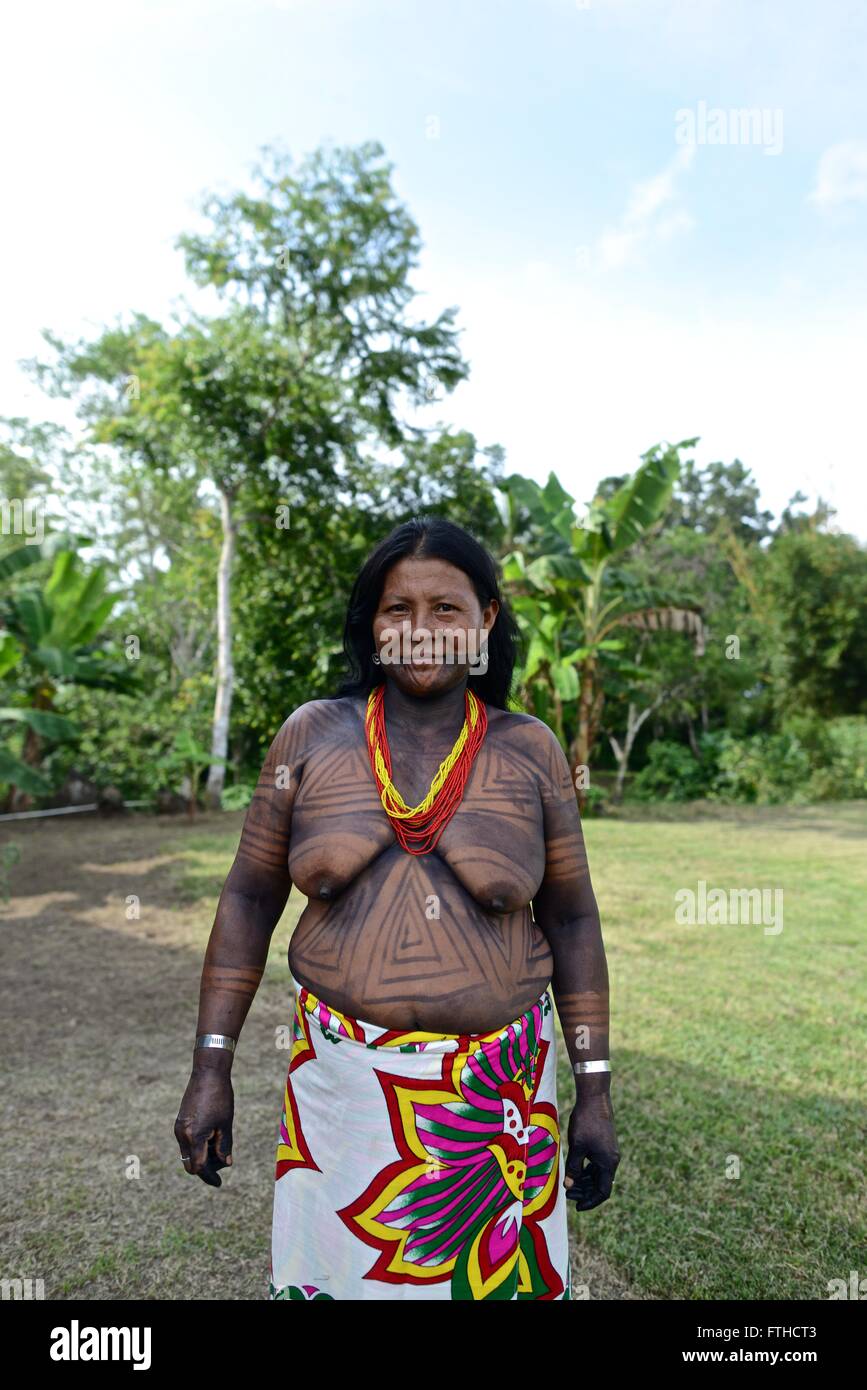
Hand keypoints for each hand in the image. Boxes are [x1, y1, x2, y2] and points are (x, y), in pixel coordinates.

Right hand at [174, 1068, 233, 1187]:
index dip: (209, 1177)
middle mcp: (182, 1135)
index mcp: (194, 1137)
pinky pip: (186, 1142)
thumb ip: (224, 1146)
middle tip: (221, 1164)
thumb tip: (226, 1163)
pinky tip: (211, 1139)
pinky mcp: (179, 1122)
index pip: (199, 1168)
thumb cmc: (220, 1097)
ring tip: (218, 1148)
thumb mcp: (226, 1124)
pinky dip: (196, 1146)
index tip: (218, 1183)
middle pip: (190, 1164)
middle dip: (204, 1168)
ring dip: (200, 1157)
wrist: (207, 1074)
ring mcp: (179, 1128)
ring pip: (187, 1153)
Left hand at [562, 1092, 619, 1209]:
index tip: (577, 1206)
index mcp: (608, 1163)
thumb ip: (574, 1168)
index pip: (603, 1192)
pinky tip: (575, 1169)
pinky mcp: (605, 1144)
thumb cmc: (585, 1122)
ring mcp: (609, 1152)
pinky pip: (597, 1164)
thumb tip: (569, 1186)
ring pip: (598, 1174)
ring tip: (569, 1183)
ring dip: (585, 1181)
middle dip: (585, 1192)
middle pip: (600, 1184)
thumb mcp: (577, 1147)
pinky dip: (587, 1170)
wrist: (594, 1098)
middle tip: (568, 1194)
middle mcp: (612, 1160)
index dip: (591, 1201)